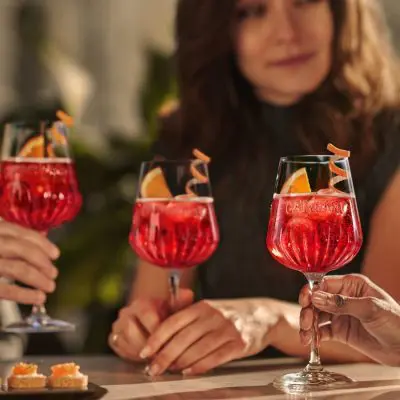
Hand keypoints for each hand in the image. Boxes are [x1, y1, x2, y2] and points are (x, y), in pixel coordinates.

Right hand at [0, 221, 58, 303]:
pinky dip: (24, 295)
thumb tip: (42, 235)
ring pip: (18, 269)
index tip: (55, 254)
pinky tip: (38, 298)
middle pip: (23, 250)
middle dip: (43, 262)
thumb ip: (11, 236)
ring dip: (39, 279)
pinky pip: (4, 289)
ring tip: (50, 287)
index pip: (22, 233)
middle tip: (54, 273)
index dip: (42, 244)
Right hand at [109, 289, 193, 361]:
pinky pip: (121, 350)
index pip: (147, 317)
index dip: (159, 331)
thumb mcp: (176, 306)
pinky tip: (146, 357)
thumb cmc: (166, 313)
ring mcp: (118, 326)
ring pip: (126, 342)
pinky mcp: (114, 339)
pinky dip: (133, 356)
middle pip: (132, 331)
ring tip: (156, 357)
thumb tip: (188, 294)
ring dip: (141, 352)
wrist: (153, 317)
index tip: (169, 341)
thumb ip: (182, 300)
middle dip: (148, 344)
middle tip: (161, 354)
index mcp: (141, 303)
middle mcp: (126, 313)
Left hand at [141, 299, 275, 375]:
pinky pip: (215, 358)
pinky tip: (188, 372)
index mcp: (202, 306)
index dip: (157, 338)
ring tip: (168, 371)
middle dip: (164, 356)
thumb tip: (162, 340)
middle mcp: (213, 316)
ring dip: (180, 363)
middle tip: (152, 369)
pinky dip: (199, 366)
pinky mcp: (239, 344)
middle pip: (182, 338)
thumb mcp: (209, 309)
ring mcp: (227, 330)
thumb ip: (189, 319)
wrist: (263, 315)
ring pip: (197, 350)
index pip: (173, 322)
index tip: (144, 351)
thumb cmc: (229, 314)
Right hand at [299, 274, 399, 365]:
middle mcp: (343, 297)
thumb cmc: (396, 323)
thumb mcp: (369, 309)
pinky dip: (315, 336)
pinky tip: (312, 342)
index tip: (305, 301)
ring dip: (308, 325)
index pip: (324, 284)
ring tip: (306, 336)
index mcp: (351, 285)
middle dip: (308, 311)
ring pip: (316, 316)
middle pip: (316, 300)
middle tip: (306, 323)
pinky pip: (322, 331)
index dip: (312, 292)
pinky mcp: (340, 331)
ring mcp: (340, 314)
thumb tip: (316, 296)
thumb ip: (341, 303)